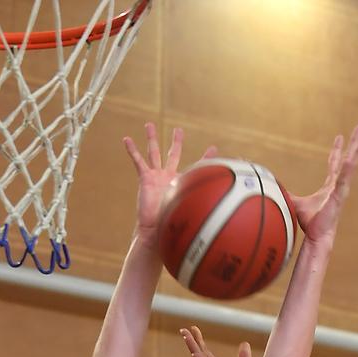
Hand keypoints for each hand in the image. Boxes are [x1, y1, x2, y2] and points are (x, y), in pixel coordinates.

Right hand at [123, 122, 215, 247]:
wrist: (157, 229)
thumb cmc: (173, 223)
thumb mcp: (193, 208)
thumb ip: (207, 202)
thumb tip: (231, 207)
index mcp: (181, 182)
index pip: (195, 166)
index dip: (205, 157)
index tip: (214, 148)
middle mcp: (168, 177)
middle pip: (173, 155)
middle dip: (176, 142)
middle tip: (179, 130)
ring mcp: (156, 176)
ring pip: (154, 153)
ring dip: (152, 138)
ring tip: (149, 125)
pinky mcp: (145, 178)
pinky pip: (138, 161)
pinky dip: (132, 150)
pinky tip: (126, 140)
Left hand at [289, 124, 357, 244]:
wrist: (317, 236)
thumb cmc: (310, 223)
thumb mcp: (296, 204)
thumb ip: (288, 195)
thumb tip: (273, 190)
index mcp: (330, 186)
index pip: (335, 165)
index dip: (337, 151)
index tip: (340, 137)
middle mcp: (338, 186)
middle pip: (348, 160)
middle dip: (354, 144)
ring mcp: (341, 190)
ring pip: (351, 166)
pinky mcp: (339, 196)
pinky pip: (344, 180)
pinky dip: (347, 169)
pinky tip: (351, 158)